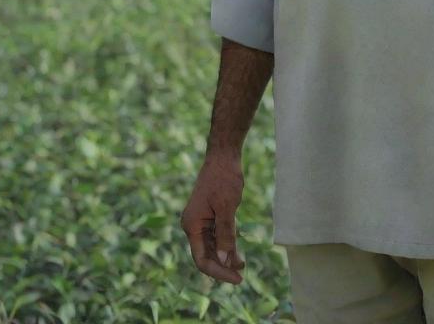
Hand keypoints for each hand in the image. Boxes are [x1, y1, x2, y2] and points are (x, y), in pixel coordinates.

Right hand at [180, 153, 246, 284]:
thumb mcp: (227, 208)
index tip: (236, 278)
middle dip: (223, 266)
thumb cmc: (224, 178)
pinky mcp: (209, 215)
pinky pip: (216, 235)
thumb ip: (225, 235)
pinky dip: (227, 244)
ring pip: (212, 246)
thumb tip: (225, 261)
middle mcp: (193, 225)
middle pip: (206, 255)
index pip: (202, 259)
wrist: (224, 155)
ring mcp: (201, 220)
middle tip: (241, 275)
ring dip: (226, 256)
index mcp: (191, 225)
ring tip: (242, 265)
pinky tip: (237, 252)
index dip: (218, 271)